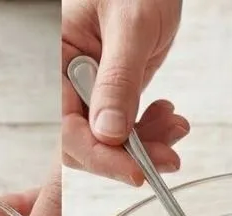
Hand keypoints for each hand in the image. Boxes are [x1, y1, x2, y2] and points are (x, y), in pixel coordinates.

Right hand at [62, 0, 188, 185]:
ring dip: (146, 147)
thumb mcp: (132, 26)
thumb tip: (108, 133)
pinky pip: (125, 129)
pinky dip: (151, 134)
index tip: (135, 172)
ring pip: (108, 142)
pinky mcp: (113, 94)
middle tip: (169, 157)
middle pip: (84, 143)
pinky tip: (170, 120)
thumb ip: (119, 79)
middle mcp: (67, 80)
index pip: (66, 127)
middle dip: (127, 157)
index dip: (99, 156)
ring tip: (176, 129)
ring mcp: (90, 90)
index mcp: (55, 60)